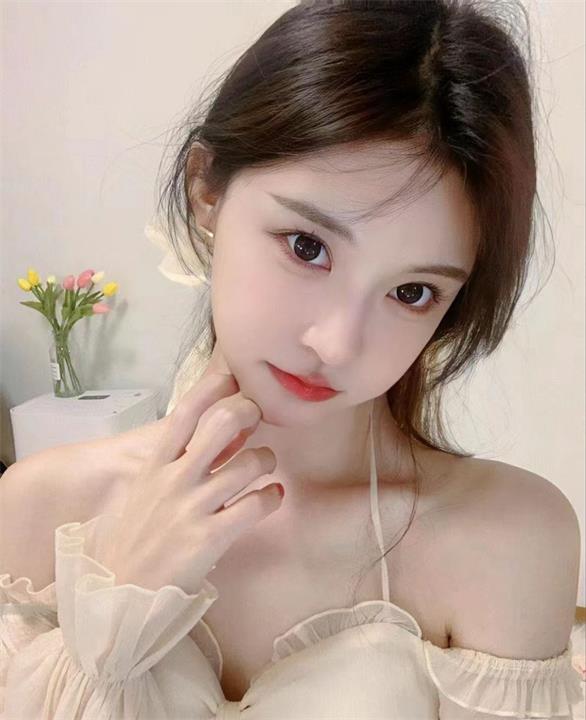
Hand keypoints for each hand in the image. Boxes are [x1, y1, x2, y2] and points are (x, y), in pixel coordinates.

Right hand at [108, 368, 281, 593]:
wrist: (116, 595)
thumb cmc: (130, 541)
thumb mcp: (141, 493)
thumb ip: (168, 466)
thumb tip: (201, 440)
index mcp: (154, 465)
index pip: (185, 412)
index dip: (213, 388)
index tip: (233, 379)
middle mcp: (174, 479)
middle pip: (222, 424)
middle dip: (248, 411)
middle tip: (258, 417)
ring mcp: (192, 507)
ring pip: (249, 463)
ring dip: (266, 459)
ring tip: (265, 466)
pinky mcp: (209, 537)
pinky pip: (256, 505)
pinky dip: (272, 496)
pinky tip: (272, 496)